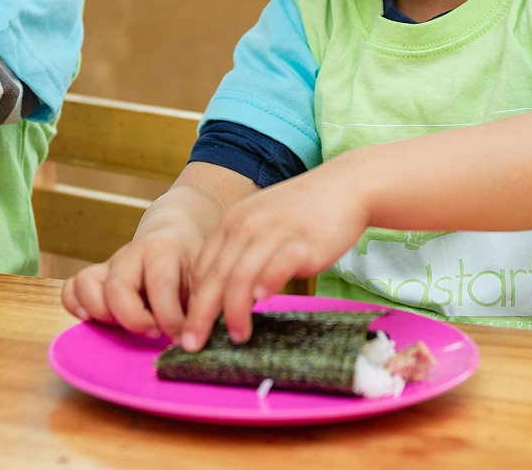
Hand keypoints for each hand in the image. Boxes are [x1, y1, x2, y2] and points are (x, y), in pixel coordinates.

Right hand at [61, 230, 201, 342]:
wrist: (172, 242)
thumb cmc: (190, 269)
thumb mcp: (202, 281)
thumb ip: (199, 306)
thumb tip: (197, 339)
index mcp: (163, 251)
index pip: (160, 284)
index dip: (170, 318)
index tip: (182, 338)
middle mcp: (130, 254)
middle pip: (117, 287)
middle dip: (134, 319)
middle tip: (152, 334)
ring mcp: (109, 265)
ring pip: (86, 284)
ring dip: (102, 313)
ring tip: (122, 328)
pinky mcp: (94, 277)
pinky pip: (71, 288)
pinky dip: (76, 306)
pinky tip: (93, 321)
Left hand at [180, 165, 369, 351]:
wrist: (343, 188)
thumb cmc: (301, 214)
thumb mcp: (260, 226)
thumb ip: (241, 254)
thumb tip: (224, 297)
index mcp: (231, 224)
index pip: (201, 269)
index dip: (192, 303)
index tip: (188, 329)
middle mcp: (246, 226)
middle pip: (214, 276)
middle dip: (200, 315)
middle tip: (192, 345)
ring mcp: (272, 233)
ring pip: (240, 276)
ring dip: (234, 311)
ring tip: (236, 337)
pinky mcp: (301, 242)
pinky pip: (278, 265)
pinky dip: (267, 284)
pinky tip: (263, 302)